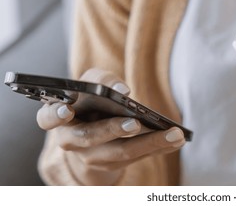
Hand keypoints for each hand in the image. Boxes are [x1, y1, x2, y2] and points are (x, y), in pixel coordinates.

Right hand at [36, 68, 185, 184]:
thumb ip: (102, 80)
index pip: (49, 118)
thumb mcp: (93, 83)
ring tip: (175, 134)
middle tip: (136, 123)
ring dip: (150, 143)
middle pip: (92, 137)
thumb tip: (123, 91)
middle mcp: (72, 141)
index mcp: (59, 118)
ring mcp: (93, 156)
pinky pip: (139, 158)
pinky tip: (178, 139)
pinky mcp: (115, 163)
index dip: (56, 114)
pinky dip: (160, 148)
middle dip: (115, 130)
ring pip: (120, 152)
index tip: (68, 110)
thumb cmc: (92, 99)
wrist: (96, 125)